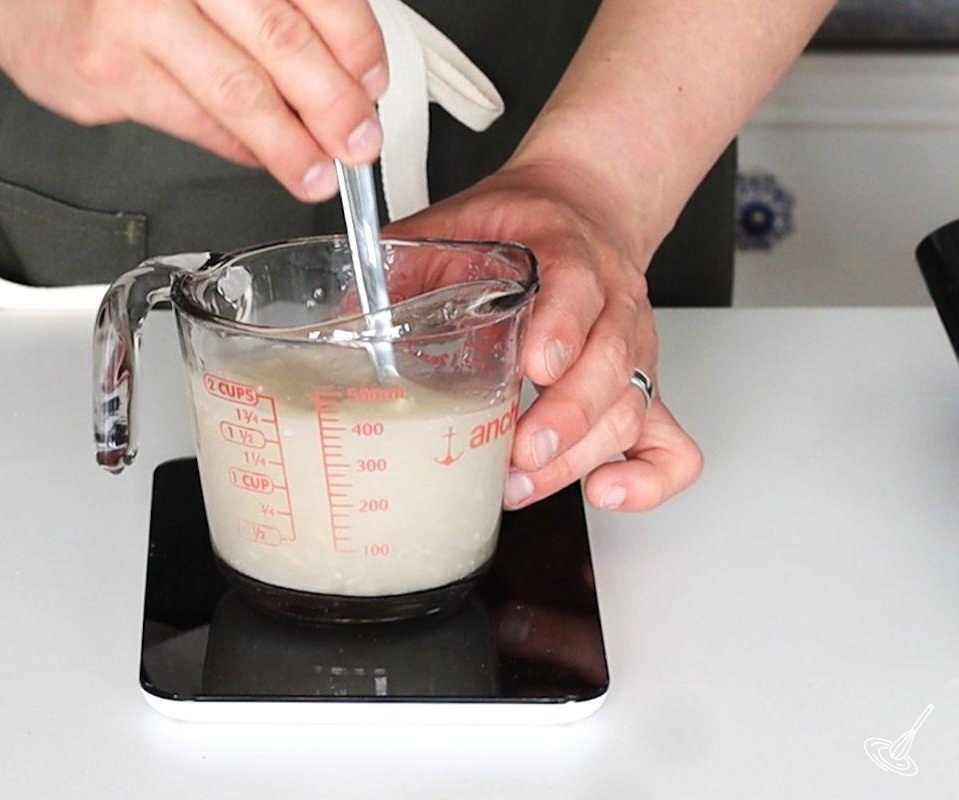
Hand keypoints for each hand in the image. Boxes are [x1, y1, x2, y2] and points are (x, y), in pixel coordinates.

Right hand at [0, 0, 387, 200]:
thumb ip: (268, 7)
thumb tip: (342, 69)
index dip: (355, 43)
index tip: (374, 82)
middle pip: (280, 40)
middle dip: (334, 102)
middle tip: (360, 140)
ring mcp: (135, 16)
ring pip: (237, 91)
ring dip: (289, 143)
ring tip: (317, 169)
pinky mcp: (106, 72)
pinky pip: (192, 121)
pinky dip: (236, 146)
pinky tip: (260, 155)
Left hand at [386, 161, 702, 510]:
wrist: (584, 206)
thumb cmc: (520, 223)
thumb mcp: (455, 223)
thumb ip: (404, 263)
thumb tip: (343, 314)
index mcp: (567, 248)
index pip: (580, 284)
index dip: (562, 327)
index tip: (535, 365)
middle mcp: (613, 301)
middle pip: (613, 362)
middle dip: (567, 416)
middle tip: (520, 450)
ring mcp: (634, 348)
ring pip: (635, 407)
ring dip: (582, 454)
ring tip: (522, 481)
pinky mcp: (642, 386)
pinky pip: (672, 442)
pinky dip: (649, 478)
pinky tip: (604, 492)